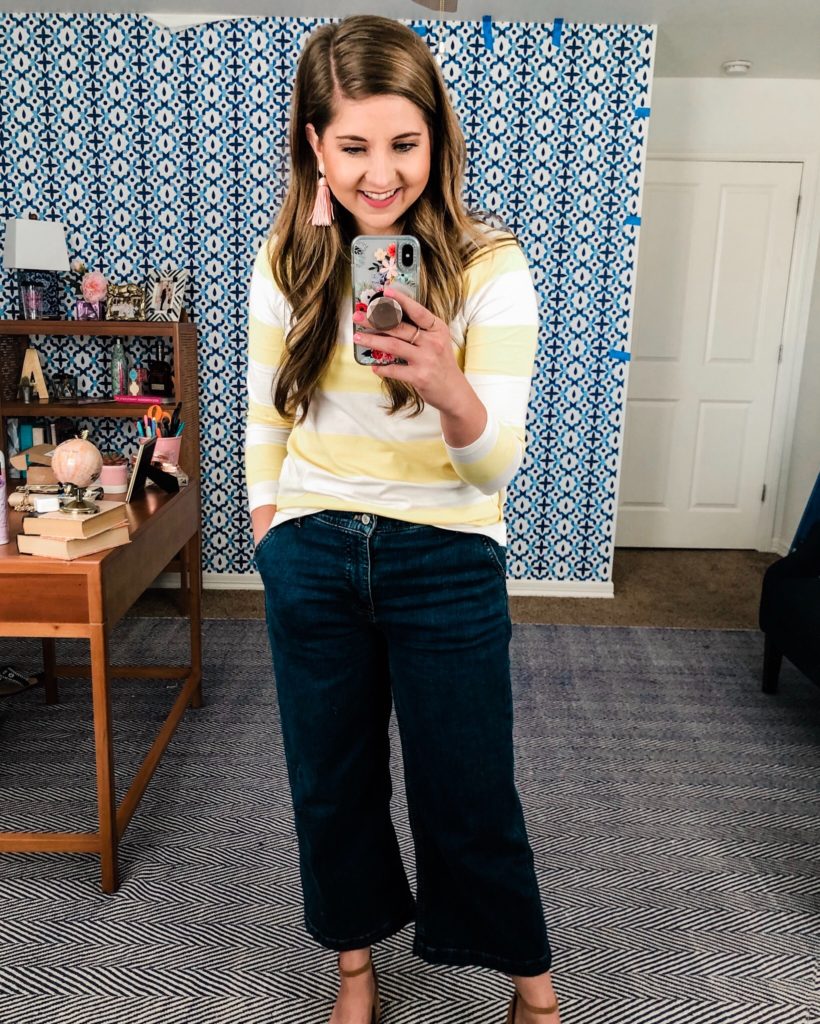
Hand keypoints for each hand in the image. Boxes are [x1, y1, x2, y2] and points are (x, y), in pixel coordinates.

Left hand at [354, 287, 468, 415]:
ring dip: (372, 341)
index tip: (384, 292)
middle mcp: (433, 342)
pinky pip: (394, 369)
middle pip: (399, 327)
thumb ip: (420, 330)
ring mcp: (426, 359)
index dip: (401, 300)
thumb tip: (390, 319)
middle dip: (375, 321)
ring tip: (357, 338)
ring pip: (393, 346)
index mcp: (437, 329)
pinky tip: (373, 366)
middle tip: (358, 317)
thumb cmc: (440, 364)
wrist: (454, 391)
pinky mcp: (419, 377)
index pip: (417, 311)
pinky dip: (382, 368)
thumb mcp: (437, 342)